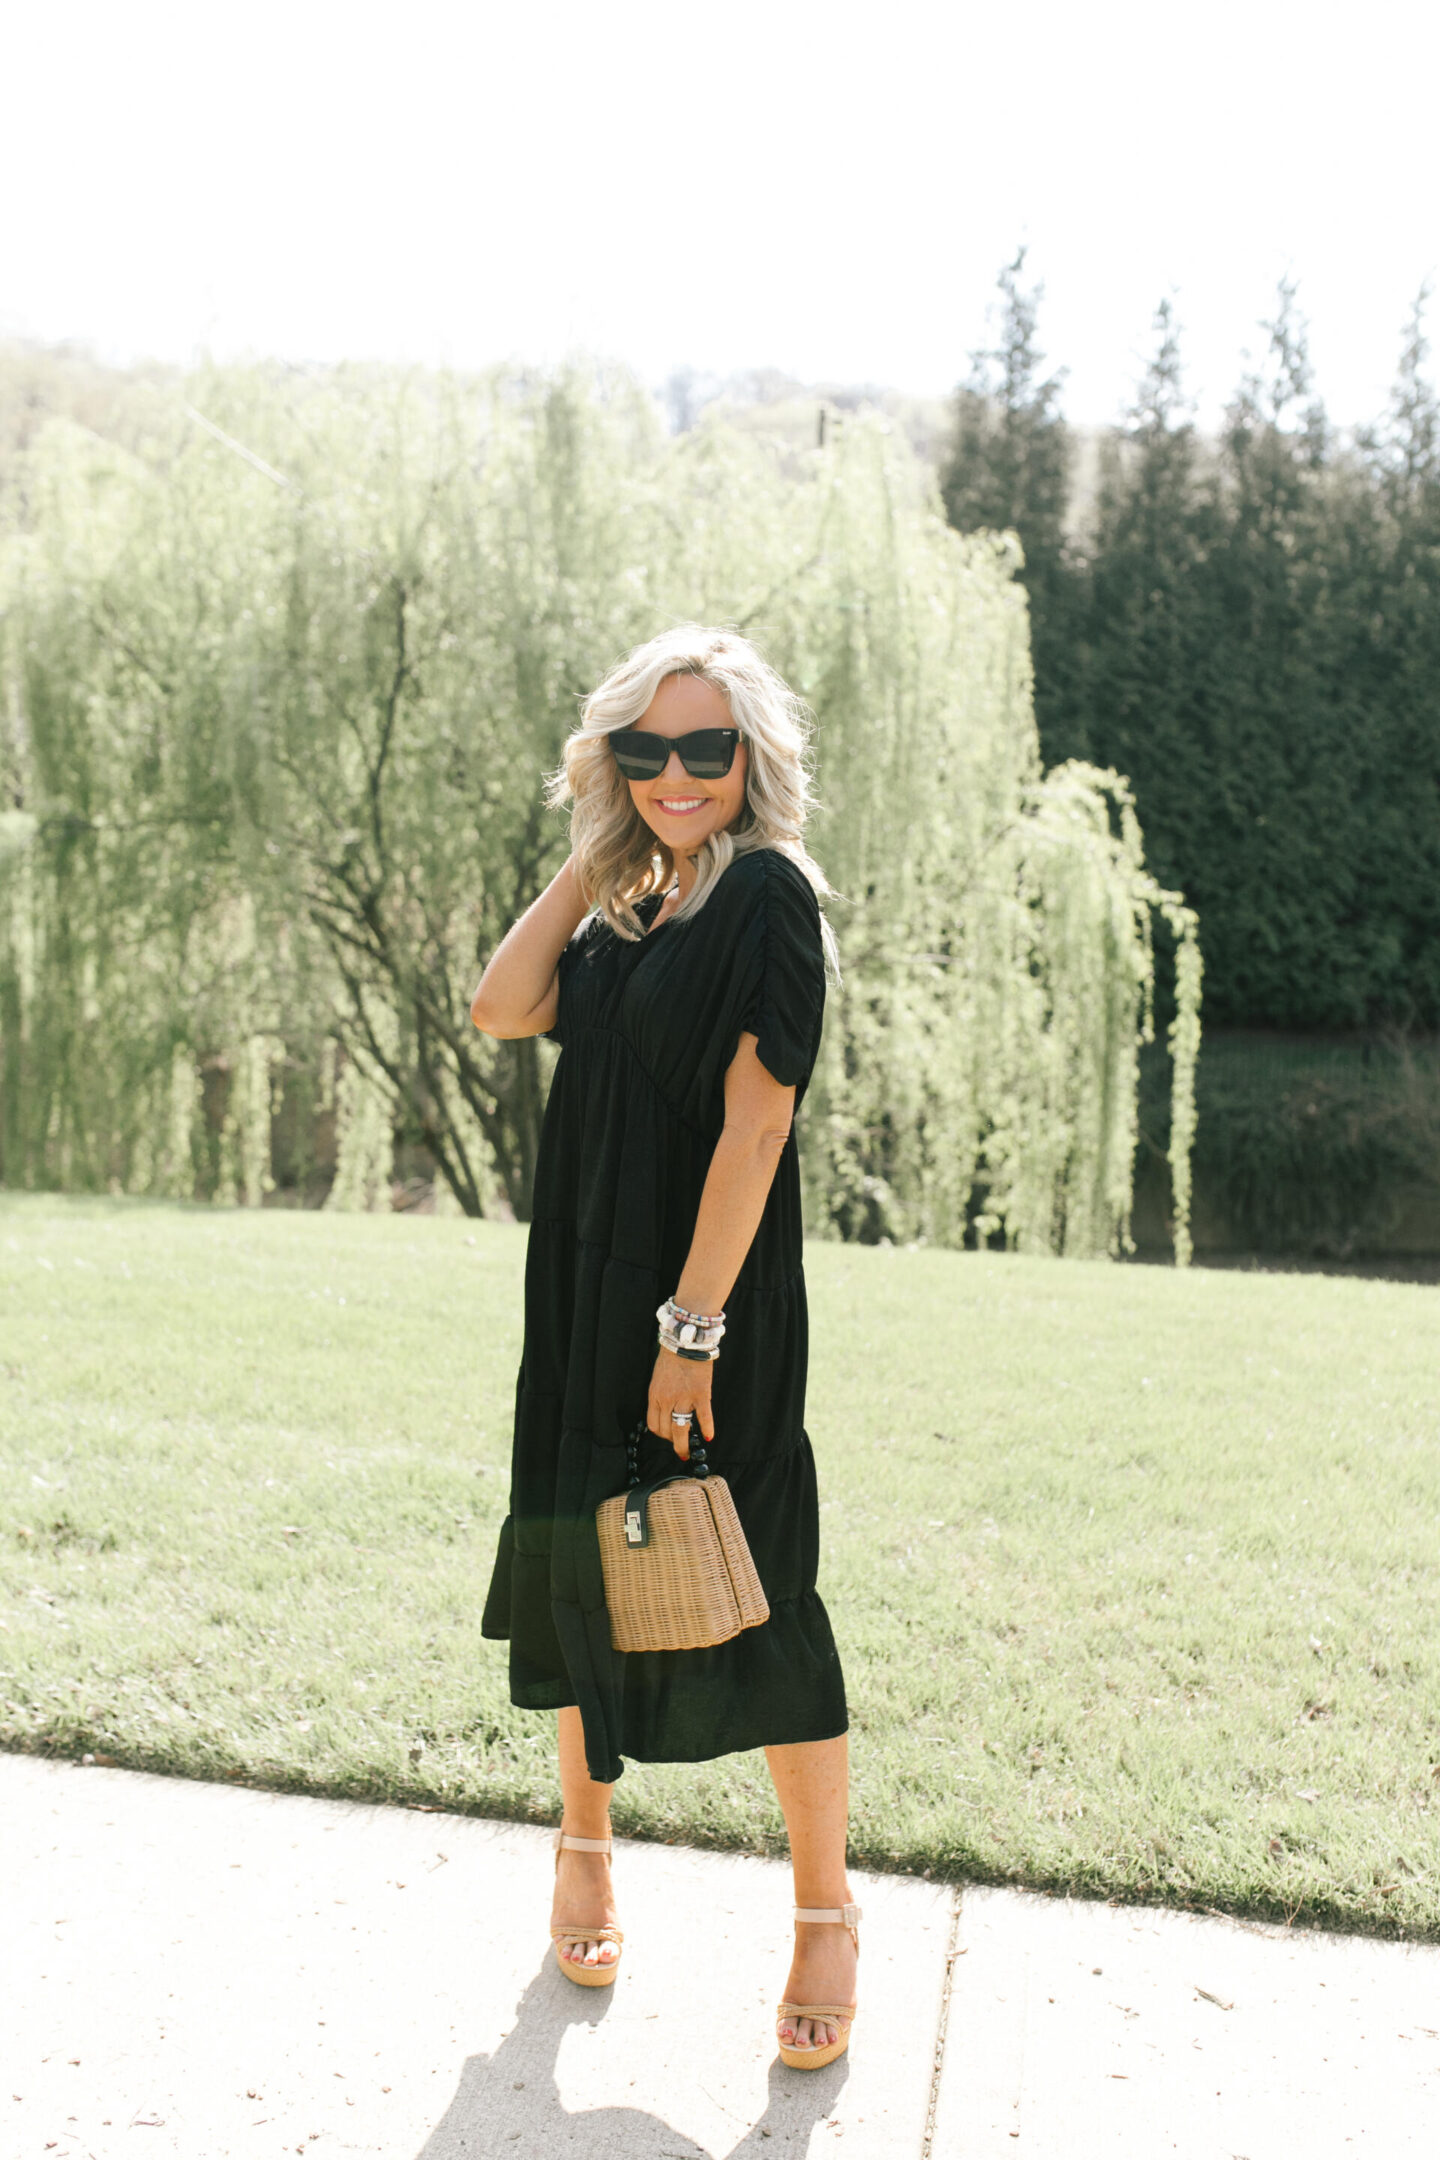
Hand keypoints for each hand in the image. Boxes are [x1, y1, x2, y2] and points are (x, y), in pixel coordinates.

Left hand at [647, 1345, 714, 1462]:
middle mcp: (667, 1400)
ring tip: (686, 1453)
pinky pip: (704, 1416)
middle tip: (679, 1448)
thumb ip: (660, 1397)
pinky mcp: (701, 1394)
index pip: (654, 1425)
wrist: (685, 1342)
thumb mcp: (658, 1379)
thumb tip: (666, 1413)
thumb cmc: (671, 1359)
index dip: (660, 1434)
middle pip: (666, 1430)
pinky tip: (709, 1436)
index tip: (667, 1435)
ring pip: (681, 1429)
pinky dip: (708, 1428)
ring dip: (683, 1444)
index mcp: (654, 1396)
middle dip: (671, 1441)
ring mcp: (684, 1398)